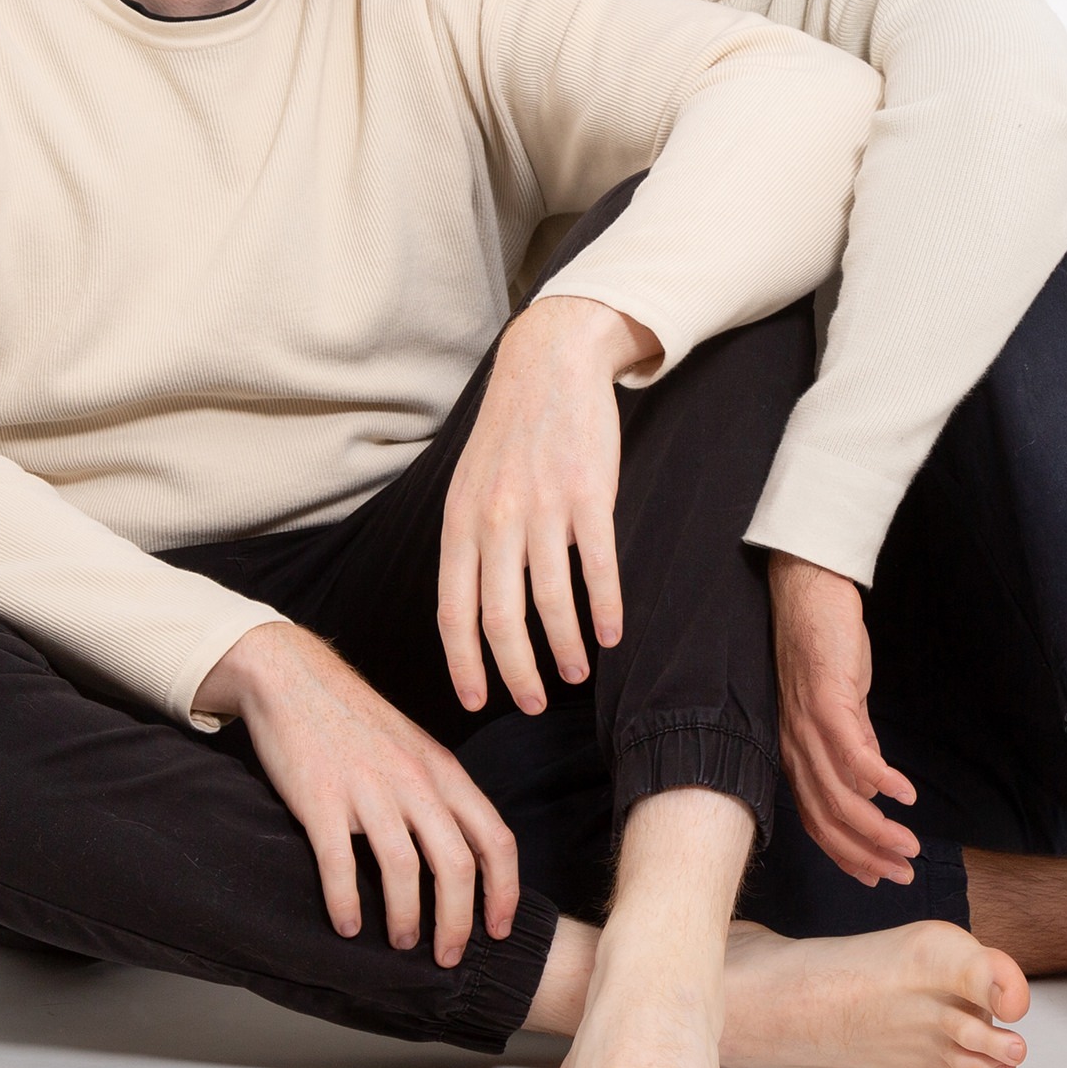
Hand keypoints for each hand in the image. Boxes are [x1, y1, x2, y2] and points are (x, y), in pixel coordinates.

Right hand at [194, 620, 518, 966]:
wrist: (296, 678)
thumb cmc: (357, 723)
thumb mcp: (415, 751)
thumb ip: (439, 796)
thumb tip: (464, 857)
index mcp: (443, 771)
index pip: (495, 838)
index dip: (504, 891)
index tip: (499, 930)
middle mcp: (414, 781)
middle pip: (456, 864)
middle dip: (459, 921)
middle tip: (449, 957)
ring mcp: (367, 789)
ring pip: (403, 869)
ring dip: (407, 918)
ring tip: (403, 945)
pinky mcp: (320, 798)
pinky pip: (339, 863)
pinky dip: (346, 902)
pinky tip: (347, 926)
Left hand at [437, 295, 660, 715]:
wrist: (548, 364)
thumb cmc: (508, 433)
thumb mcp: (467, 484)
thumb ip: (467, 541)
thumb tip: (469, 607)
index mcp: (459, 522)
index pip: (453, 611)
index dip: (464, 664)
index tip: (477, 702)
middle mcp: (495, 520)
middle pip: (500, 618)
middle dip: (517, 673)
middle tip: (535, 703)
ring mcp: (542, 508)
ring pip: (551, 601)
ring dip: (567, 647)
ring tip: (578, 672)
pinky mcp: (589, 494)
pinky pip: (598, 567)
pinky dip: (605, 608)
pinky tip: (613, 633)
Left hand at [770, 552, 920, 884]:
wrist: (810, 594)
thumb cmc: (825, 648)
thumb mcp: (843, 706)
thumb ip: (856, 746)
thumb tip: (873, 789)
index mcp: (797, 753)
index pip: (817, 819)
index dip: (845, 854)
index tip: (877, 878)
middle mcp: (795, 747)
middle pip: (827, 819)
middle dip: (866, 855)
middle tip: (903, 874)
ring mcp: (807, 726)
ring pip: (839, 796)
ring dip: (877, 829)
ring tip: (910, 847)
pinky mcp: (825, 700)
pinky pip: (851, 752)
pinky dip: (879, 779)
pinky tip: (903, 794)